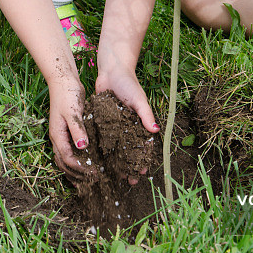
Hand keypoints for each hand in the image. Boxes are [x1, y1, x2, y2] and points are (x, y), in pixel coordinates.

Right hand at [48, 76, 87, 182]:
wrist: (63, 80)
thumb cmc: (67, 94)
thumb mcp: (73, 112)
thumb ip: (78, 130)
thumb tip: (83, 148)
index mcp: (57, 135)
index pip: (68, 159)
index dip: (81, 169)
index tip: (95, 174)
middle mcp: (57, 138)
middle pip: (64, 164)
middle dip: (77, 175)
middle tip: (92, 183)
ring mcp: (62, 135)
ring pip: (66, 159)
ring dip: (76, 170)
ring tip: (89, 180)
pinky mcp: (68, 131)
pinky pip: (71, 151)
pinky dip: (78, 159)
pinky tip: (90, 161)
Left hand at [96, 67, 158, 184]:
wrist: (111, 70)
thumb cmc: (129, 83)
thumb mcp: (138, 99)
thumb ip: (146, 114)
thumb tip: (155, 130)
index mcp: (139, 123)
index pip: (142, 146)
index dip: (142, 159)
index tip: (141, 173)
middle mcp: (127, 127)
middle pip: (129, 151)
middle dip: (129, 166)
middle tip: (127, 181)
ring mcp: (114, 126)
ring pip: (115, 148)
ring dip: (115, 162)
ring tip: (112, 177)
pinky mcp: (102, 122)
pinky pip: (102, 138)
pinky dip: (101, 149)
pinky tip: (97, 161)